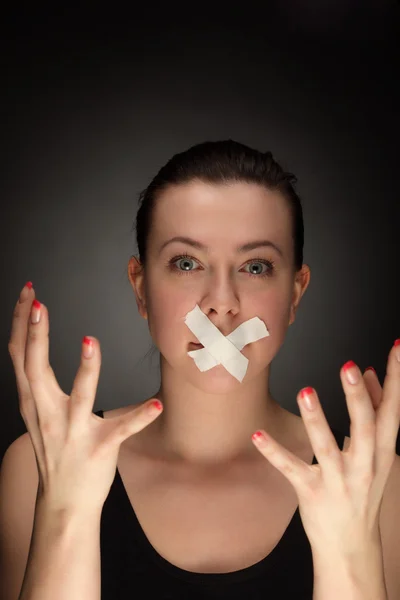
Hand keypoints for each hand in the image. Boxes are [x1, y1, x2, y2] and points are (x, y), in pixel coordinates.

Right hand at [8, 283, 162, 512]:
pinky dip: (138, 417)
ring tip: (89, 343)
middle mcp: (47, 414)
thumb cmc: (55, 451)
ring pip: (78, 397)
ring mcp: (73, 433)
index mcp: (33, 402)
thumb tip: (38, 343)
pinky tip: (156, 404)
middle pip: (35, 369)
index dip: (22, 322)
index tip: (28, 293)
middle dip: (36, 334)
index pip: (20, 355)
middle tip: (39, 303)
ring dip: (84, 370)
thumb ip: (37, 380)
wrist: (63, 504)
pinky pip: (121, 431)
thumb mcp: (37, 412)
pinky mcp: (100, 449)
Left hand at [252, 347, 399, 555]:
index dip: (395, 378)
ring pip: (327, 447)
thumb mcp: (376, 455)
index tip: (395, 349)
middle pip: (365, 427)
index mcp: (381, 452)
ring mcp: (337, 480)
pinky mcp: (311, 492)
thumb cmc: (362, 493)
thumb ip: (374, 413)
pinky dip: (274, 452)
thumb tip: (371, 374)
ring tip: (306, 392)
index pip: (392, 410)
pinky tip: (257, 435)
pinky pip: (291, 469)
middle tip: (349, 367)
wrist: (352, 547)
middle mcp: (364, 465)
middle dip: (358, 396)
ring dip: (317, 419)